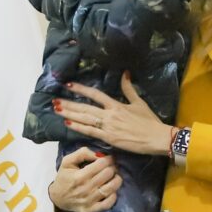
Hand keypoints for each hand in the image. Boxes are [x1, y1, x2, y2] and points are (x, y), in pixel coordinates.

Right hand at [48, 147, 121, 211]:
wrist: (57, 198)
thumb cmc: (64, 177)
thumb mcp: (67, 161)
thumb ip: (82, 153)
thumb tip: (99, 154)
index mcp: (79, 176)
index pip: (101, 164)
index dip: (108, 159)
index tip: (109, 158)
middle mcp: (85, 189)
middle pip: (108, 174)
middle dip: (113, 168)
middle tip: (112, 167)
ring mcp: (88, 201)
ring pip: (110, 188)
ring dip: (117, 180)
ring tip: (115, 176)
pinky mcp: (90, 210)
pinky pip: (107, 204)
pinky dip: (113, 197)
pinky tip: (113, 191)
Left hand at [55, 72, 173, 155]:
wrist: (156, 138)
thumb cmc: (149, 121)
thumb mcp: (139, 102)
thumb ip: (129, 88)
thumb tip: (125, 73)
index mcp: (116, 105)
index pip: (95, 94)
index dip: (81, 89)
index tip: (68, 85)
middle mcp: (109, 115)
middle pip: (85, 107)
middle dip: (69, 103)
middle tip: (54, 100)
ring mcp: (108, 127)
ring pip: (84, 119)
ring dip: (70, 114)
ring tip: (57, 110)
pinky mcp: (109, 139)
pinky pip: (90, 132)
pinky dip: (78, 127)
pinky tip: (68, 124)